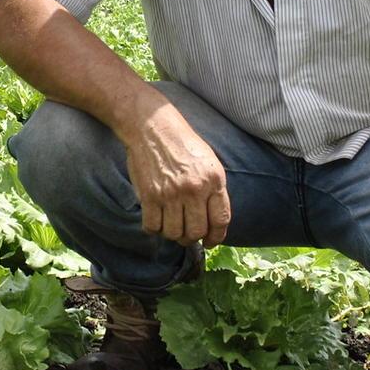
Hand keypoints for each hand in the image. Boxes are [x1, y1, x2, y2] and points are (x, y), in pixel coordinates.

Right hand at [124, 99, 230, 248]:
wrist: (153, 127)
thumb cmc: (183, 144)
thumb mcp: (209, 163)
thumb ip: (214, 190)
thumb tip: (213, 221)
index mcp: (214, 180)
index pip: (220, 220)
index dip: (216, 237)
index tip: (210, 242)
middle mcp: (194, 189)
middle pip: (196, 232)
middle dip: (192, 238)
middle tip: (186, 234)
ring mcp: (170, 194)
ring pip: (174, 233)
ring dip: (172, 234)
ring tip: (171, 225)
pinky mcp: (149, 195)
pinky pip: (152, 227)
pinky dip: (154, 229)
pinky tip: (155, 220)